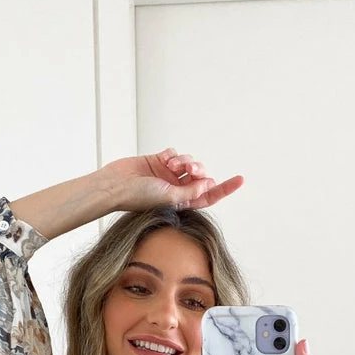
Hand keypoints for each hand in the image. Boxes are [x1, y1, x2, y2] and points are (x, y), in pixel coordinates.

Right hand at [102, 148, 243, 212]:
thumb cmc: (137, 197)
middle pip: (200, 176)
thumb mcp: (169, 197)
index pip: (208, 195)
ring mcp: (167, 174)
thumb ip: (190, 191)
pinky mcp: (157, 161)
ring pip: (188, 162)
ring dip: (185, 160)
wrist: (114, 185)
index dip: (225, 188)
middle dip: (199, 170)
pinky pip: (174, 152)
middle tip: (190, 170)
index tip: (240, 180)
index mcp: (181, 201)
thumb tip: (209, 183)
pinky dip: (173, 154)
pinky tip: (165, 159)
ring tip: (173, 164)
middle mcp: (176, 188)